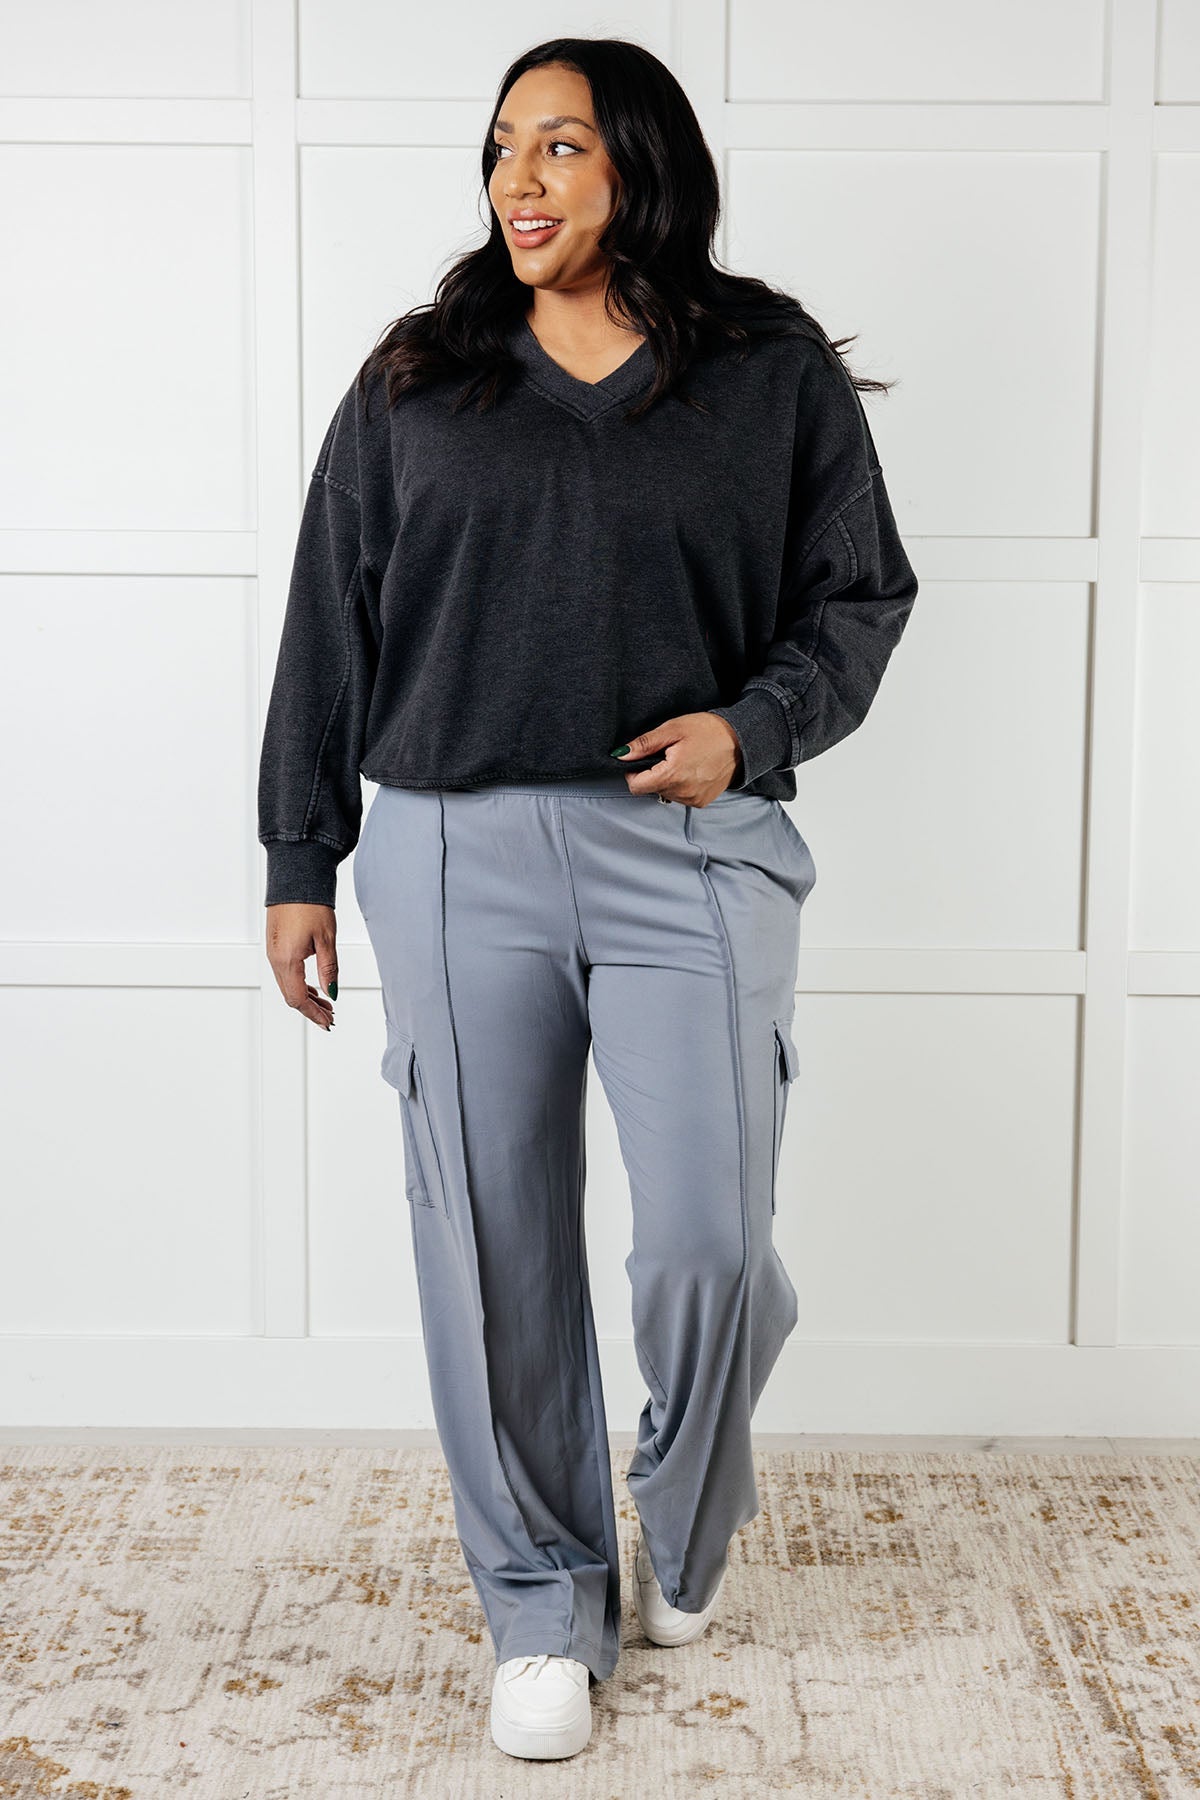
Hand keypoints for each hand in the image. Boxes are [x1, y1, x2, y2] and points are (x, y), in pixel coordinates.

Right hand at [265, 903, 337, 1029]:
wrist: (295, 877)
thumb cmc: (310, 903)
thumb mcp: (326, 939)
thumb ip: (328, 969)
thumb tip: (332, 992)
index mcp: (287, 960)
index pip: (298, 998)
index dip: (314, 1014)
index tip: (328, 1022)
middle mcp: (275, 959)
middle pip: (291, 995)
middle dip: (310, 1009)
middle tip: (330, 1017)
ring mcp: (273, 952)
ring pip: (287, 985)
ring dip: (306, 997)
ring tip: (325, 1003)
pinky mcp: (275, 945)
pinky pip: (284, 973)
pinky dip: (299, 984)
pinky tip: (313, 986)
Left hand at [611, 712, 742, 803]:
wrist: (741, 740)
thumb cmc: (709, 731)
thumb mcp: (673, 729)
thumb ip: (645, 744)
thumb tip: (621, 755)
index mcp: (672, 775)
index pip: (636, 787)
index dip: (633, 772)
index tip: (643, 760)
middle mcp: (682, 792)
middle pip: (651, 789)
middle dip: (654, 773)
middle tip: (670, 754)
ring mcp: (693, 799)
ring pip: (665, 793)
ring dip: (668, 779)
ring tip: (684, 761)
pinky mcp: (701, 802)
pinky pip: (680, 797)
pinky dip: (681, 785)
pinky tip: (692, 770)